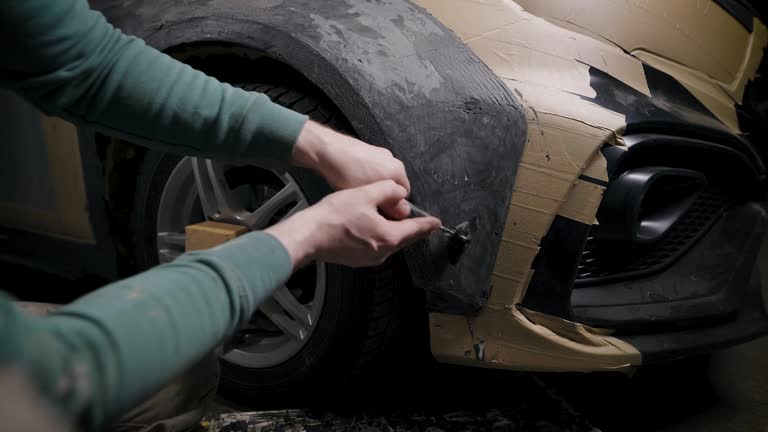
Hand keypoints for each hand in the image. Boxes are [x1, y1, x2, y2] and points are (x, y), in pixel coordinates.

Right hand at [264, 180, 440, 268]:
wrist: (309, 236)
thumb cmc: (334, 216)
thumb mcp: (365, 194)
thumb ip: (387, 191)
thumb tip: (399, 192)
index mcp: (388, 237)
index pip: (415, 230)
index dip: (427, 224)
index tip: (436, 223)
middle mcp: (382, 252)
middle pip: (404, 239)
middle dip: (412, 230)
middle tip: (422, 223)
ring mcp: (369, 259)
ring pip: (389, 244)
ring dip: (395, 233)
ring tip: (397, 222)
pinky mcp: (357, 260)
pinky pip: (376, 248)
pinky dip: (380, 238)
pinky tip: (374, 228)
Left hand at [291, 121, 411, 218]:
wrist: (328, 150)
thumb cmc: (346, 172)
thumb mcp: (369, 196)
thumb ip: (390, 205)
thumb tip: (403, 212)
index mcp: (398, 171)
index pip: (404, 195)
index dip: (393, 206)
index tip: (381, 211)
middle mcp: (393, 160)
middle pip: (394, 185)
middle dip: (383, 194)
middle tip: (367, 201)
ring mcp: (381, 154)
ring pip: (383, 177)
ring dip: (374, 185)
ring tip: (358, 189)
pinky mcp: (370, 150)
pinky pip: (374, 168)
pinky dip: (367, 175)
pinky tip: (353, 179)